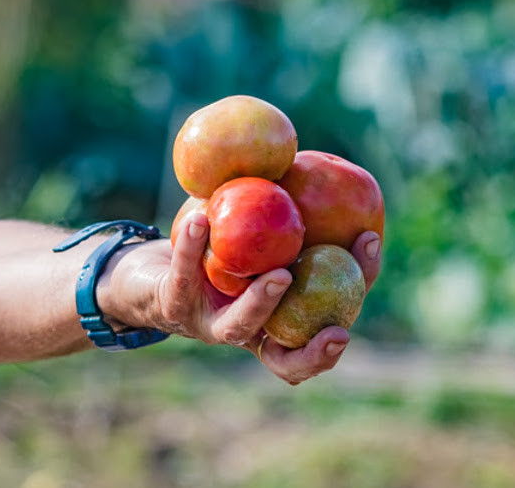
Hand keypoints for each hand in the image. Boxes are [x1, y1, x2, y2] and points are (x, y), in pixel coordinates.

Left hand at [101, 211, 381, 384]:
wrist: (144, 271)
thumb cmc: (211, 248)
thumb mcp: (251, 229)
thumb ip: (280, 206)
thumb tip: (310, 155)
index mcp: (282, 312)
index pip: (333, 307)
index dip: (359, 280)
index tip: (370, 241)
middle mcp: (251, 331)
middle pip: (292, 359)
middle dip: (319, 348)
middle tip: (339, 330)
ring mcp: (211, 324)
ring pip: (242, 328)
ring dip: (262, 304)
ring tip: (279, 275)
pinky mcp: (174, 308)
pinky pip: (186, 276)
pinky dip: (192, 247)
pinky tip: (199, 218)